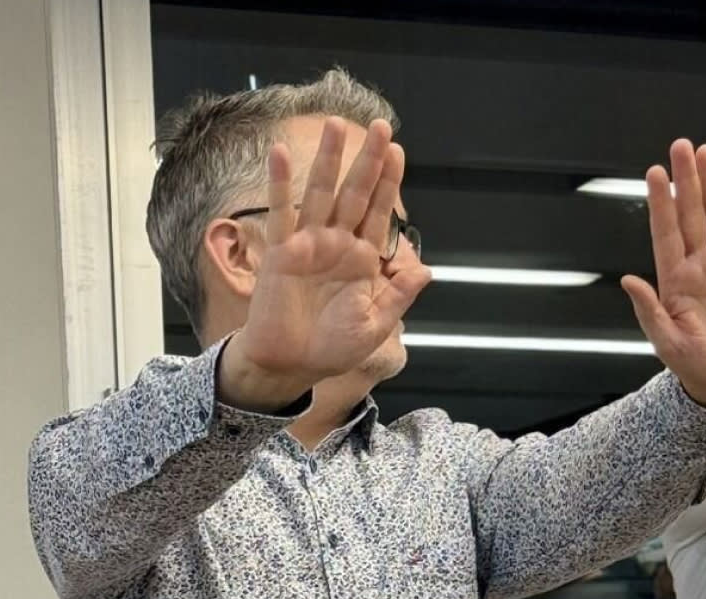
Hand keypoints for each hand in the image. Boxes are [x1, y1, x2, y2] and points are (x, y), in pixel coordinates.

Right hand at [223, 118, 430, 408]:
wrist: (292, 365)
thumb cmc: (332, 348)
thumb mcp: (375, 325)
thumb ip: (398, 295)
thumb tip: (426, 268)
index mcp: (363, 259)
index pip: (379, 212)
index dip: (389, 183)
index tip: (398, 151)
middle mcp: (337, 244)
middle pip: (355, 193)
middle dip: (368, 161)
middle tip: (381, 127)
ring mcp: (308, 244)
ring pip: (321, 193)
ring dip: (327, 160)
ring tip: (335, 125)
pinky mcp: (280, 252)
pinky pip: (281, 214)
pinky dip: (279, 185)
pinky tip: (280, 154)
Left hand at [621, 140, 705, 407]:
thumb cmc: (693, 363)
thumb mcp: (667, 341)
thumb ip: (650, 310)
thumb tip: (629, 280)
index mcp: (674, 278)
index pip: (665, 231)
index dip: (661, 202)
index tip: (656, 173)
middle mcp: (698, 264)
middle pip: (691, 214)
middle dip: (687, 180)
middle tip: (682, 147)